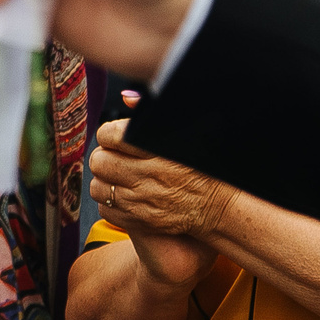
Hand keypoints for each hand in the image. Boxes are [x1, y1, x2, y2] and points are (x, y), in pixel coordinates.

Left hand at [90, 121, 228, 288]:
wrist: (221, 206)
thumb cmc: (203, 167)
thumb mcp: (185, 134)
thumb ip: (153, 116)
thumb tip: (127, 98)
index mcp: (157, 150)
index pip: (110, 136)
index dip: (108, 134)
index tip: (114, 137)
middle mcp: (148, 176)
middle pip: (99, 161)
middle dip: (103, 156)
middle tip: (113, 156)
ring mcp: (143, 201)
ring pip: (98, 187)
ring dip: (104, 181)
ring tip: (117, 177)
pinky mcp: (141, 221)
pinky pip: (106, 211)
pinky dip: (111, 203)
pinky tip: (124, 196)